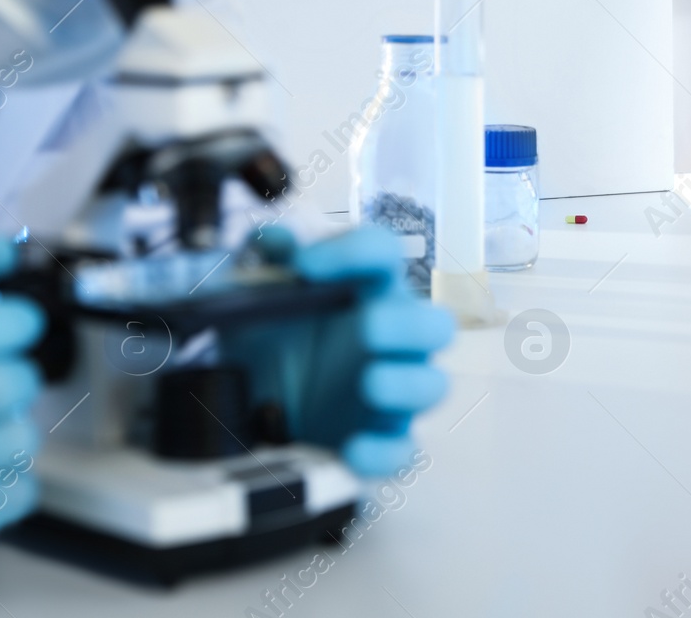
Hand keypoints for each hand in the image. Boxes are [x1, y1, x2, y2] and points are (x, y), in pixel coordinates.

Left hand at [229, 226, 454, 478]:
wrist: (254, 405)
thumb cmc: (274, 340)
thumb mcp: (258, 297)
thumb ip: (266, 263)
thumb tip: (275, 238)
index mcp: (366, 292)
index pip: (382, 255)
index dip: (353, 252)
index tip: (304, 265)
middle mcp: (391, 339)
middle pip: (437, 324)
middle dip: (409, 325)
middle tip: (369, 326)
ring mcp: (392, 391)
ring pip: (433, 386)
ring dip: (407, 383)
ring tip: (369, 382)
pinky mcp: (381, 438)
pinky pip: (402, 452)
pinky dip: (383, 453)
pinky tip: (353, 448)